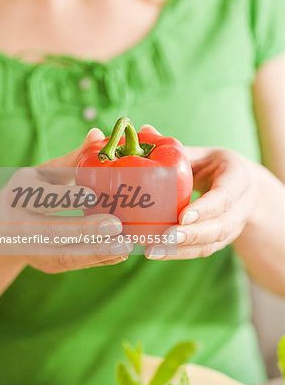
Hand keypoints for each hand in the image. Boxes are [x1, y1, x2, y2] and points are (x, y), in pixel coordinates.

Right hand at [0, 128, 132, 272]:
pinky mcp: (48, 265)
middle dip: (86, 231)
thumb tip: (98, 134)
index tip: (90, 195)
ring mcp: (32, 250)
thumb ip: (73, 158)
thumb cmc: (32, 192)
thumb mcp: (45, 173)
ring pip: (64, 254)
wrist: (4, 228)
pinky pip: (74, 264)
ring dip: (97, 252)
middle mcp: (19, 226)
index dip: (64, 198)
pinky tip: (120, 253)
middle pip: (52, 232)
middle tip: (117, 226)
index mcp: (19, 196)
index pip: (41, 198)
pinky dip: (98, 260)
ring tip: (125, 244)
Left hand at [143, 126, 257, 259]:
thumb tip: (143, 130)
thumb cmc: (214, 167)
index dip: (205, 208)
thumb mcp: (201, 154)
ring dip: (182, 250)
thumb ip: (176, 149)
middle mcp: (241, 206)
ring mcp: (233, 226)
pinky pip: (203, 250)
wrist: (239, 187)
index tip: (181, 217)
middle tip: (163, 238)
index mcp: (238, 178)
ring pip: (211, 243)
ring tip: (153, 250)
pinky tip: (158, 252)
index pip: (225, 196)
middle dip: (191, 235)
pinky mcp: (222, 239)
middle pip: (220, 226)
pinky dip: (181, 254)